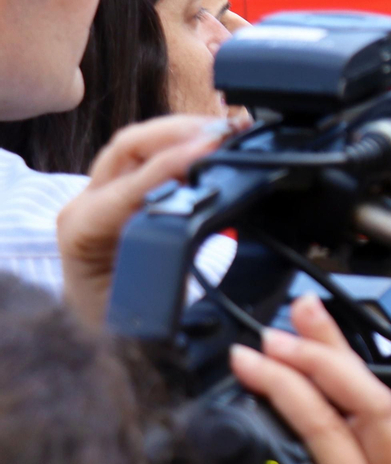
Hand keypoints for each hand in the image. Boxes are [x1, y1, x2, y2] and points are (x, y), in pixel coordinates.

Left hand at [56, 114, 234, 327]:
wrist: (95, 332)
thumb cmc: (113, 325)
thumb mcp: (139, 315)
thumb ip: (168, 288)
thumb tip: (206, 270)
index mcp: (86, 230)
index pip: (133, 182)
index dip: (176, 161)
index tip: (215, 149)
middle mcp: (88, 204)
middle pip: (131, 145)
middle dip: (182, 131)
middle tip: (230, 133)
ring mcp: (102, 195)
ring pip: (141, 144)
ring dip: (186, 132)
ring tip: (231, 133)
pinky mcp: (122, 193)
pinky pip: (151, 155)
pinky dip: (186, 143)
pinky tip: (218, 144)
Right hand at [222, 295, 390, 463]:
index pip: (332, 433)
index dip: (292, 391)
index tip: (246, 365)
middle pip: (368, 404)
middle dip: (320, 359)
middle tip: (267, 335)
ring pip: (376, 398)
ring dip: (339, 353)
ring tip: (302, 311)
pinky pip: (367, 408)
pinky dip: (341, 371)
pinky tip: (313, 344)